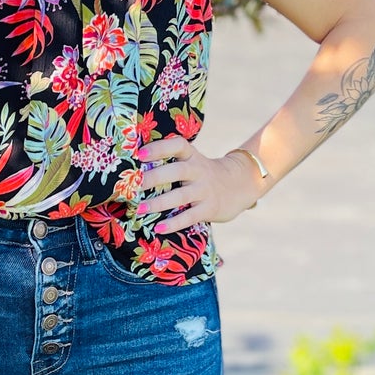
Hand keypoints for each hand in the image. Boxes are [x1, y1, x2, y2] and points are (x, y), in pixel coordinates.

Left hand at [137, 138, 263, 234]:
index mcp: (192, 156)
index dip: (160, 148)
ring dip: (159, 203)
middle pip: (176, 171)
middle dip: (154, 178)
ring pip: (181, 196)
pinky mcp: (209, 208)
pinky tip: (158, 228)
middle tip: (133, 185)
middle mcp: (199, 170)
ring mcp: (205, 190)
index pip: (177, 146)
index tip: (141, 154)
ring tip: (140, 209)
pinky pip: (190, 216)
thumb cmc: (203, 174)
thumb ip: (170, 163)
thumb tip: (133, 171)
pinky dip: (174, 223)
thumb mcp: (193, 161)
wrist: (240, 184)